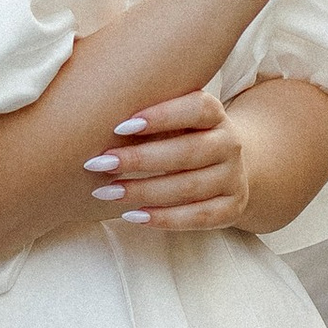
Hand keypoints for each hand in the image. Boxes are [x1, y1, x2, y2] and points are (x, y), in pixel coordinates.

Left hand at [81, 90, 251, 232]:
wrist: (228, 168)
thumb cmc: (183, 138)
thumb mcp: (175, 121)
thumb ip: (148, 115)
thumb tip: (93, 112)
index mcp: (216, 115)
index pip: (197, 109)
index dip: (162, 116)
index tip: (120, 126)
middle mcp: (230, 144)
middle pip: (188, 152)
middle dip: (140, 159)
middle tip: (100, 163)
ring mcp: (234, 178)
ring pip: (190, 187)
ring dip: (144, 190)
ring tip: (106, 191)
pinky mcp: (232, 208)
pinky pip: (199, 217)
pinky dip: (165, 218)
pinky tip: (133, 215)